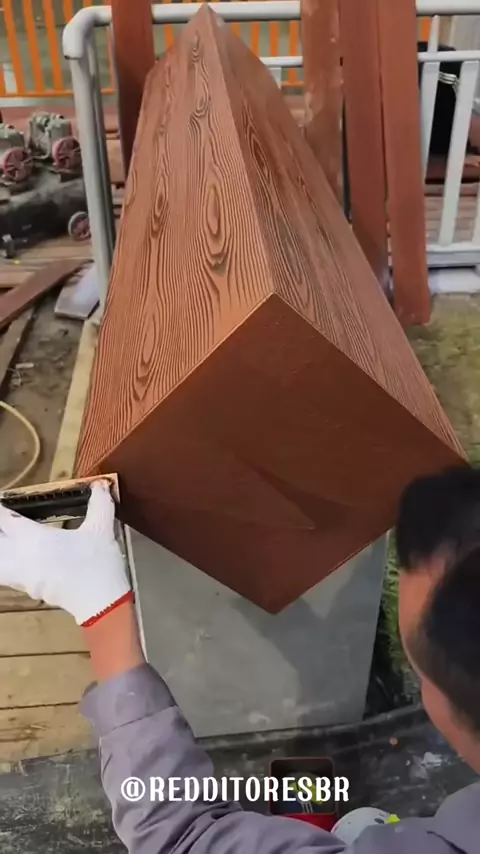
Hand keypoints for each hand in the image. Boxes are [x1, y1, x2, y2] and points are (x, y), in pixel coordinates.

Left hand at [0, 481, 131, 625]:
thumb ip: (99, 504)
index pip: (4, 519)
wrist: (101, 603)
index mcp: (35, 538)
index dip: (0, 510)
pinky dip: (3, 564)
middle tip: (5, 522)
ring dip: (1, 547)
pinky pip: (3, 574)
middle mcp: (20, 556)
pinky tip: (10, 558)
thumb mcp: (102, 530)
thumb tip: (99, 485)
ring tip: (6, 538)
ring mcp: (20, 575)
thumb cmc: (98, 564)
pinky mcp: (26, 590)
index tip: (2, 501)